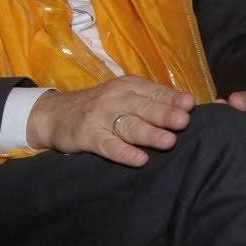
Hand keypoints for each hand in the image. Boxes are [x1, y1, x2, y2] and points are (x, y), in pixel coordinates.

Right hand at [25, 75, 195, 166]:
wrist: (53, 114)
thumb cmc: (99, 108)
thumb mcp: (123, 96)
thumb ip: (152, 101)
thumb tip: (191, 107)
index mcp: (128, 86)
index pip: (155, 92)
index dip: (173, 99)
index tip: (191, 106)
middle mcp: (115, 97)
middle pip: (144, 107)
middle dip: (164, 114)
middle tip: (183, 122)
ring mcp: (100, 116)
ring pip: (128, 125)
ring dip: (149, 133)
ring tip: (168, 141)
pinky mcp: (87, 135)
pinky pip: (109, 145)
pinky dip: (124, 152)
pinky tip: (139, 159)